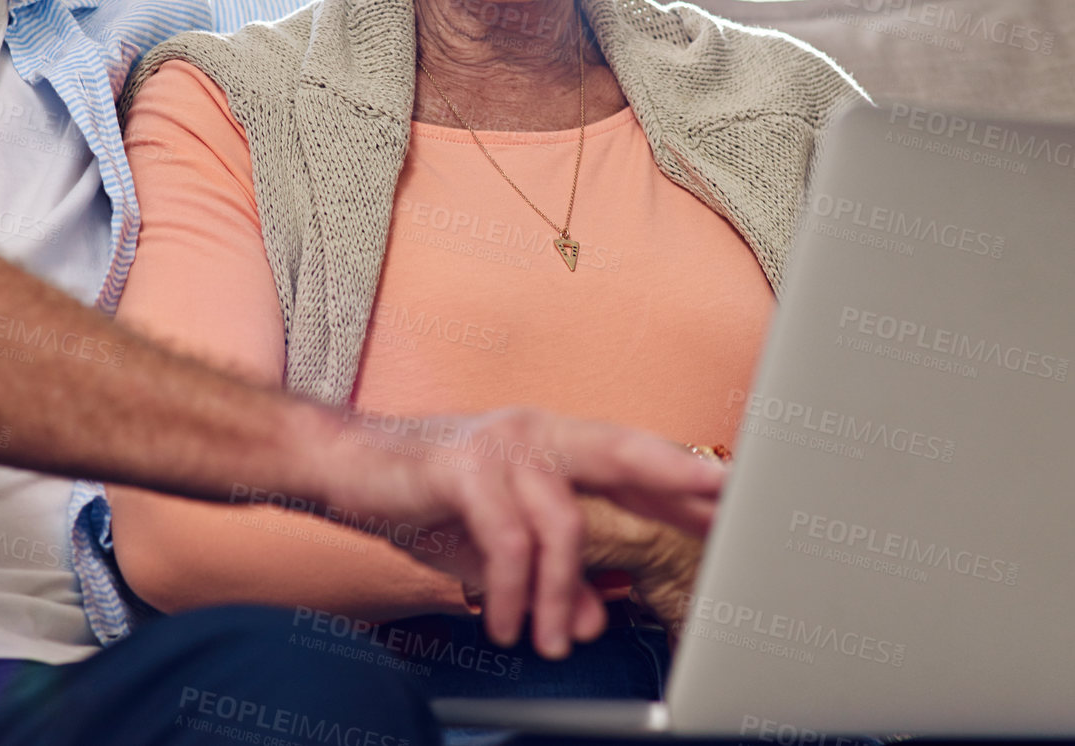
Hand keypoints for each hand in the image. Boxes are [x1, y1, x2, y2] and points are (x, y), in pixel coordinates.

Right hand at [314, 406, 725, 660]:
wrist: (343, 465)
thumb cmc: (423, 496)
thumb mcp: (495, 548)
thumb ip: (550, 575)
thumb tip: (594, 618)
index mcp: (551, 442)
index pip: (629, 456)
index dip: (681, 474)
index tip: (731, 493)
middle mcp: (533, 431)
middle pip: (620, 449)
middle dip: (675, 476)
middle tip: (719, 503)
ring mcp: (499, 443)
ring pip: (562, 522)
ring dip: (561, 594)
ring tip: (553, 643)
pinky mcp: (461, 465)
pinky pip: (508, 539)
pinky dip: (514, 590)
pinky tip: (507, 622)